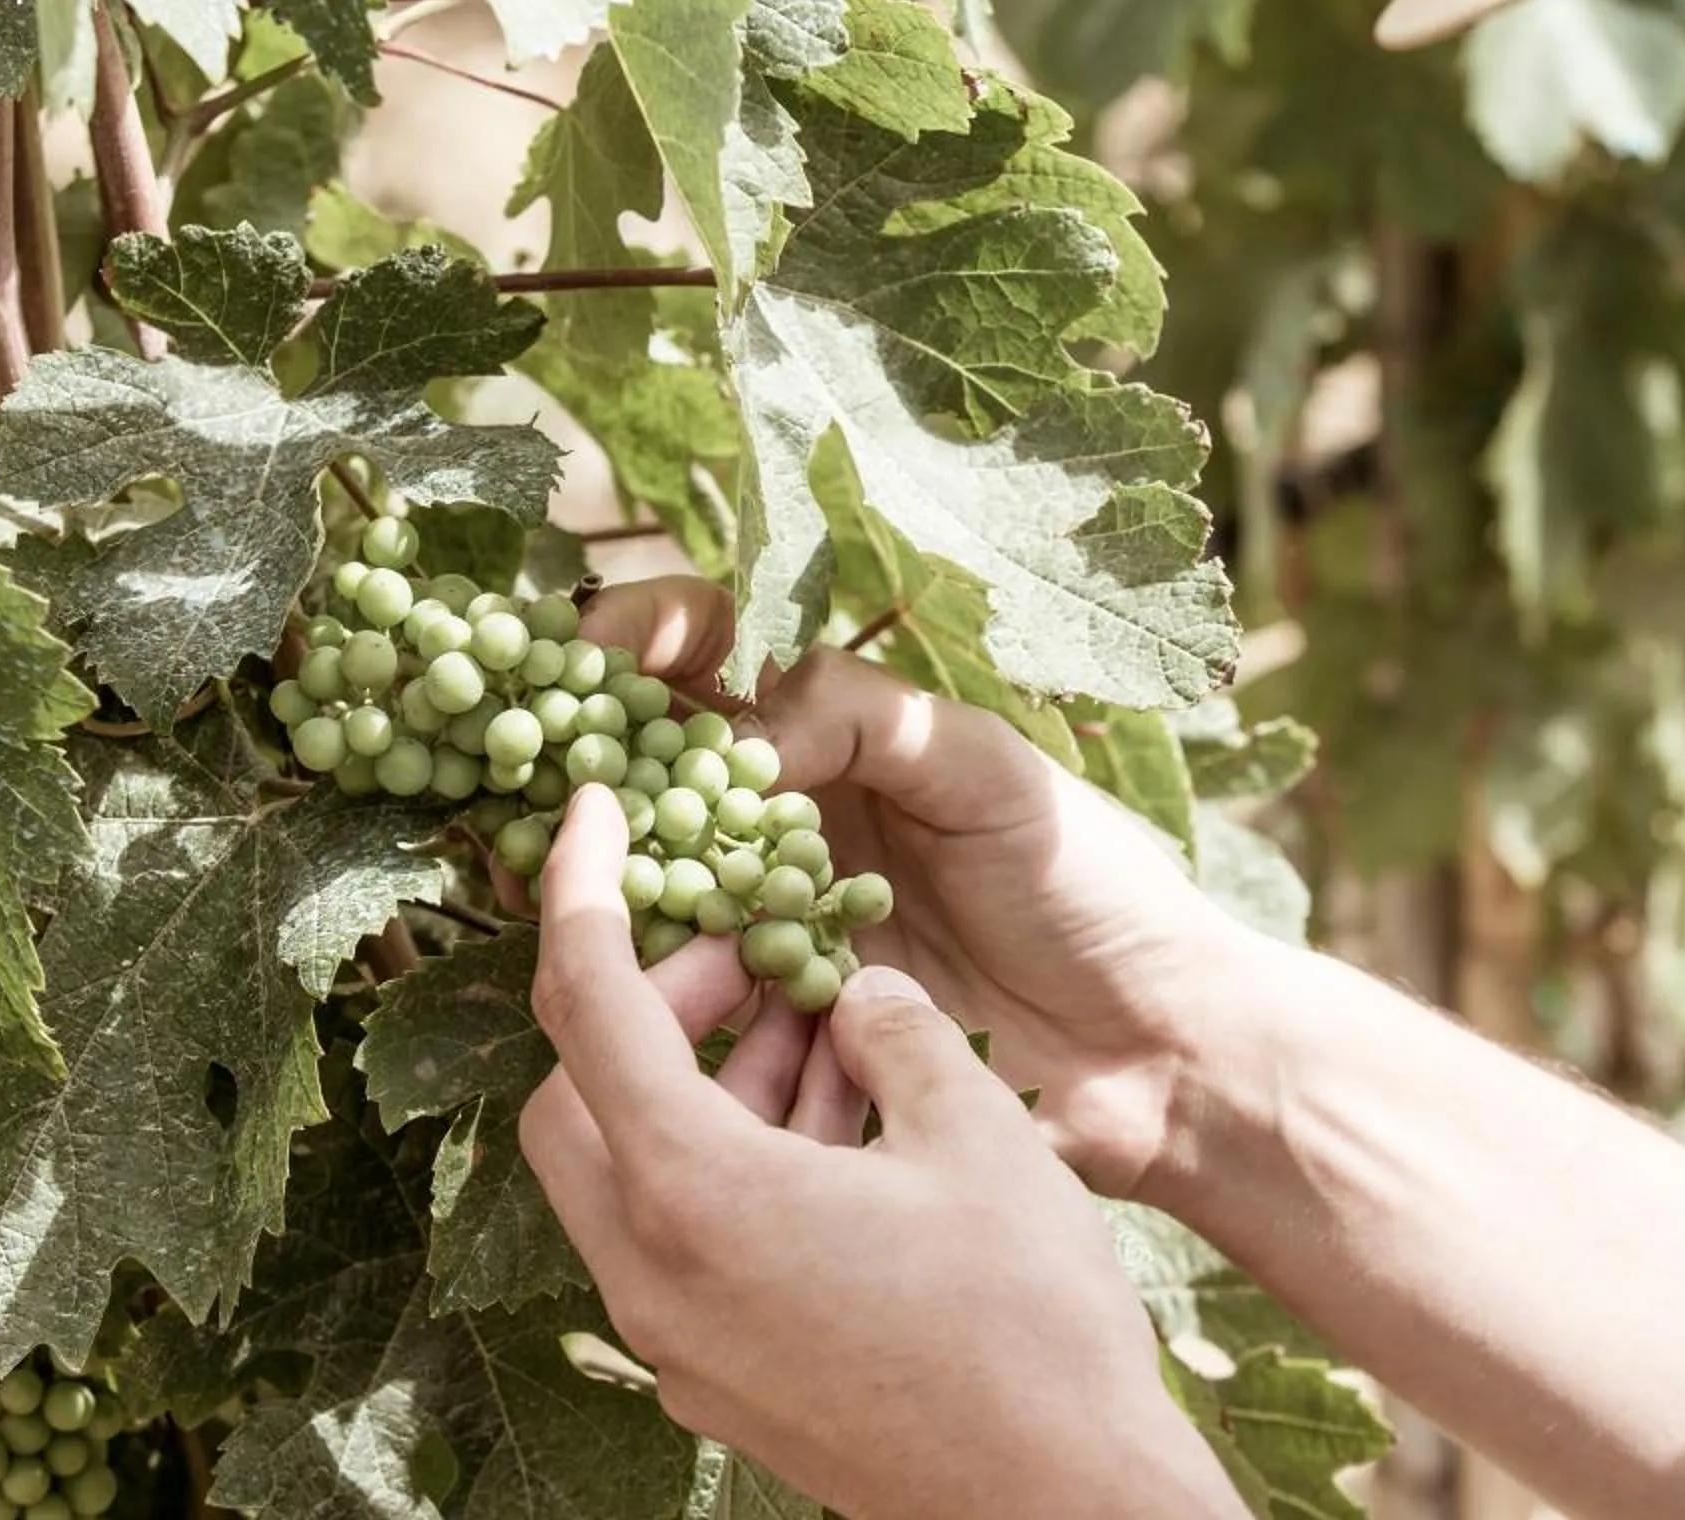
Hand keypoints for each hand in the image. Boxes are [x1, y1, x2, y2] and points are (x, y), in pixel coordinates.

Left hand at [522, 783, 1250, 1519]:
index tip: (590, 810)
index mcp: (693, 1191)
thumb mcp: (973, 1130)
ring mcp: (679, 1342)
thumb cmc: (1028, 1318)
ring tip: (834, 1038)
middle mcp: (653, 1272)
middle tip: (762, 962)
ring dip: (710, 1087)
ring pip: (635, 1171)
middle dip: (657, 1003)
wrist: (1060, 1506)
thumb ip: (893, 1031)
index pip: (585, 1001)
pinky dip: (736, 1164)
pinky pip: (688, 1241)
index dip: (580, 886)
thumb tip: (854, 992)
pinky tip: (850, 1132)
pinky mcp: (722, 1380)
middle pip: (581, 1094)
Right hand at [565, 577, 1268, 1199]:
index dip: (644, 634)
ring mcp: (777, 926)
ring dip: (593, 872)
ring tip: (543, 869)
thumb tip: (742, 732)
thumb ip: (868, 723)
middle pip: (650, 769)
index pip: (715, 655)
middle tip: (528, 767)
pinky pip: (686, 996)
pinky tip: (608, 973)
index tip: (594, 645)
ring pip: (649, 882)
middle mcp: (791, 820)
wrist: (1156, 1051)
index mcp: (842, 735)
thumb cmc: (1095, 891)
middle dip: (579, 758)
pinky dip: (642, 980)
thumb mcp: (995, 772)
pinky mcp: (781, 1029)